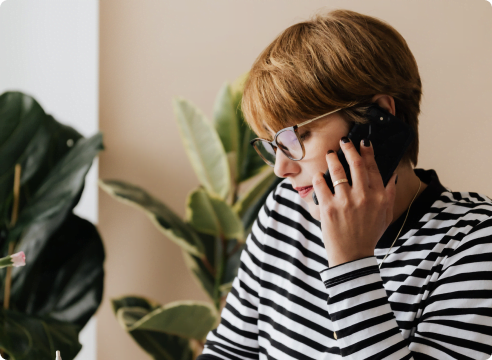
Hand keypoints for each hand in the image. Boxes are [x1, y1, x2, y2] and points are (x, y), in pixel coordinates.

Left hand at [312, 137, 397, 267]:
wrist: (352, 256)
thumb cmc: (369, 234)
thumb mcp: (386, 215)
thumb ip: (390, 194)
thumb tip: (391, 175)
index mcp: (378, 197)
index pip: (373, 167)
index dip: (367, 151)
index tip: (363, 141)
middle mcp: (363, 197)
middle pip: (356, 164)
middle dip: (349, 148)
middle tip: (343, 141)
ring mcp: (345, 202)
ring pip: (337, 171)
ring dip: (332, 158)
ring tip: (329, 154)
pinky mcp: (328, 208)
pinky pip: (321, 185)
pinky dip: (319, 177)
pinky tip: (319, 174)